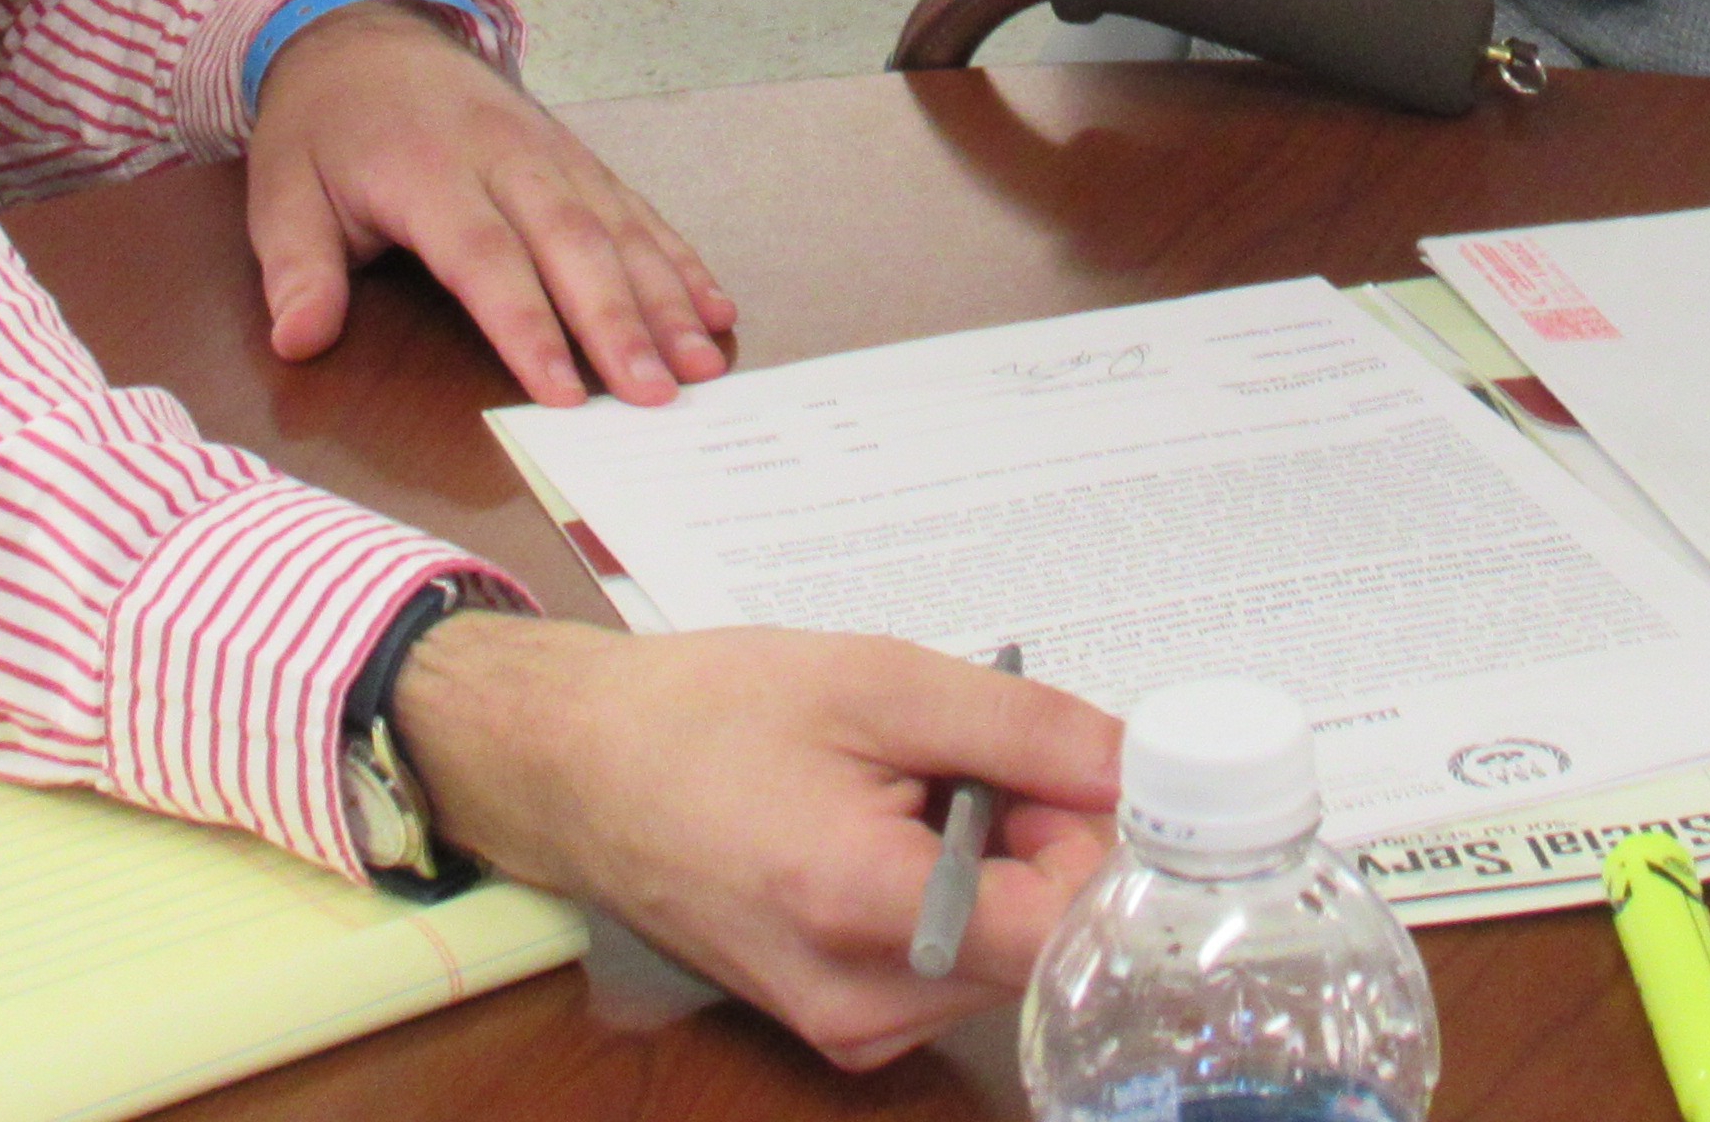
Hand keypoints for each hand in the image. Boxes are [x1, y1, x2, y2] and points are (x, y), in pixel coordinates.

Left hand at [245, 0, 736, 403]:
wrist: (365, 31)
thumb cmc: (324, 126)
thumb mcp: (280, 189)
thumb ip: (296, 266)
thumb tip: (297, 340)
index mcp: (429, 171)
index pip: (485, 257)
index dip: (527, 326)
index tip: (564, 393)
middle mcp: (504, 157)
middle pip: (571, 244)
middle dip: (619, 322)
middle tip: (658, 394)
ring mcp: (550, 152)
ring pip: (618, 227)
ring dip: (666, 298)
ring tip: (703, 363)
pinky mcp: (576, 155)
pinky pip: (636, 209)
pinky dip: (678, 259)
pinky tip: (715, 308)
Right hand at [392, 612, 1119, 1071]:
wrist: (577, 767)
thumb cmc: (705, 714)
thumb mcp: (874, 683)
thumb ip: (1019, 727)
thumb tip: (1132, 765)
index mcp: (860, 907)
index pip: (1059, 928)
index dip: (1097, 841)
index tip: (1080, 769)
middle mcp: (858, 1002)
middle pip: (1037, 948)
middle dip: (1041, 846)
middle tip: (976, 758)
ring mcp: (843, 1028)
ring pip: (999, 961)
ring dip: (997, 872)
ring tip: (915, 788)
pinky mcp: (834, 1025)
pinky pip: (945, 971)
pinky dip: (951, 901)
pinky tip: (887, 832)